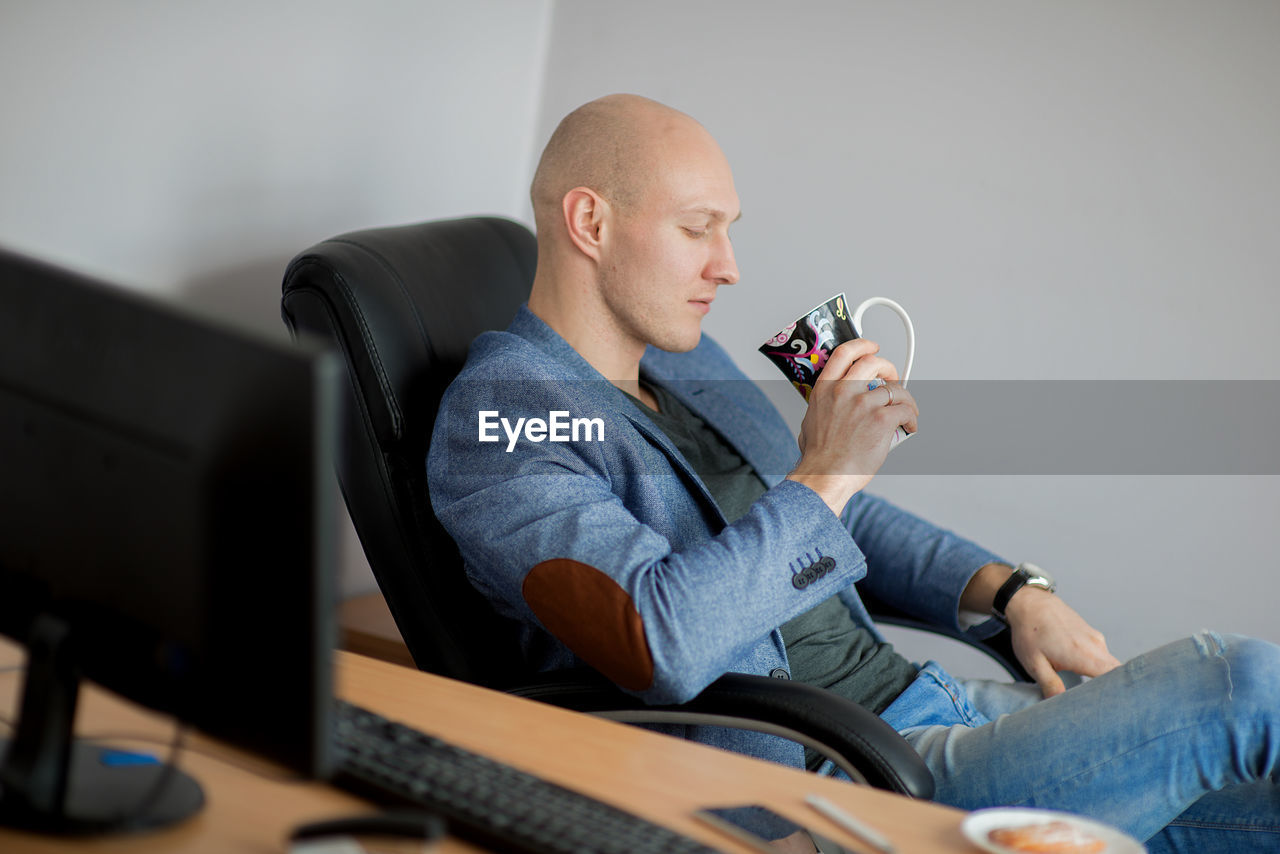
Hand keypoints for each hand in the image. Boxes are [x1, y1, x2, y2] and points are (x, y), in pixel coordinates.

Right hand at [786, 339, 917, 513]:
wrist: (825, 475)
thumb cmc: (818, 456)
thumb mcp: (810, 422)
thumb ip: (823, 408)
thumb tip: (831, 409)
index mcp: (825, 389)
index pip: (845, 353)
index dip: (863, 345)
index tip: (872, 347)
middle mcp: (844, 391)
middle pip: (873, 362)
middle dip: (888, 368)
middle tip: (892, 380)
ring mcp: (863, 404)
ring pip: (895, 389)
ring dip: (905, 399)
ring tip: (907, 411)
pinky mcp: (881, 419)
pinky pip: (905, 409)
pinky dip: (912, 417)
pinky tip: (909, 426)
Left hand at [1005, 588, 1121, 697]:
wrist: (1029, 602)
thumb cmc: (1030, 631)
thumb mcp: (1034, 663)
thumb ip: (1050, 685)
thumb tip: (1060, 704)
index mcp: (1083, 654)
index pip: (1115, 677)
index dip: (1120, 694)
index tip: (1117, 707)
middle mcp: (1095, 645)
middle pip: (1119, 673)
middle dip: (1116, 690)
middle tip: (1106, 707)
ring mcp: (1096, 639)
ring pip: (1111, 664)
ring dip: (1106, 679)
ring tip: (1093, 694)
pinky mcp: (1093, 635)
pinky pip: (1104, 655)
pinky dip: (1099, 667)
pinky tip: (1085, 675)